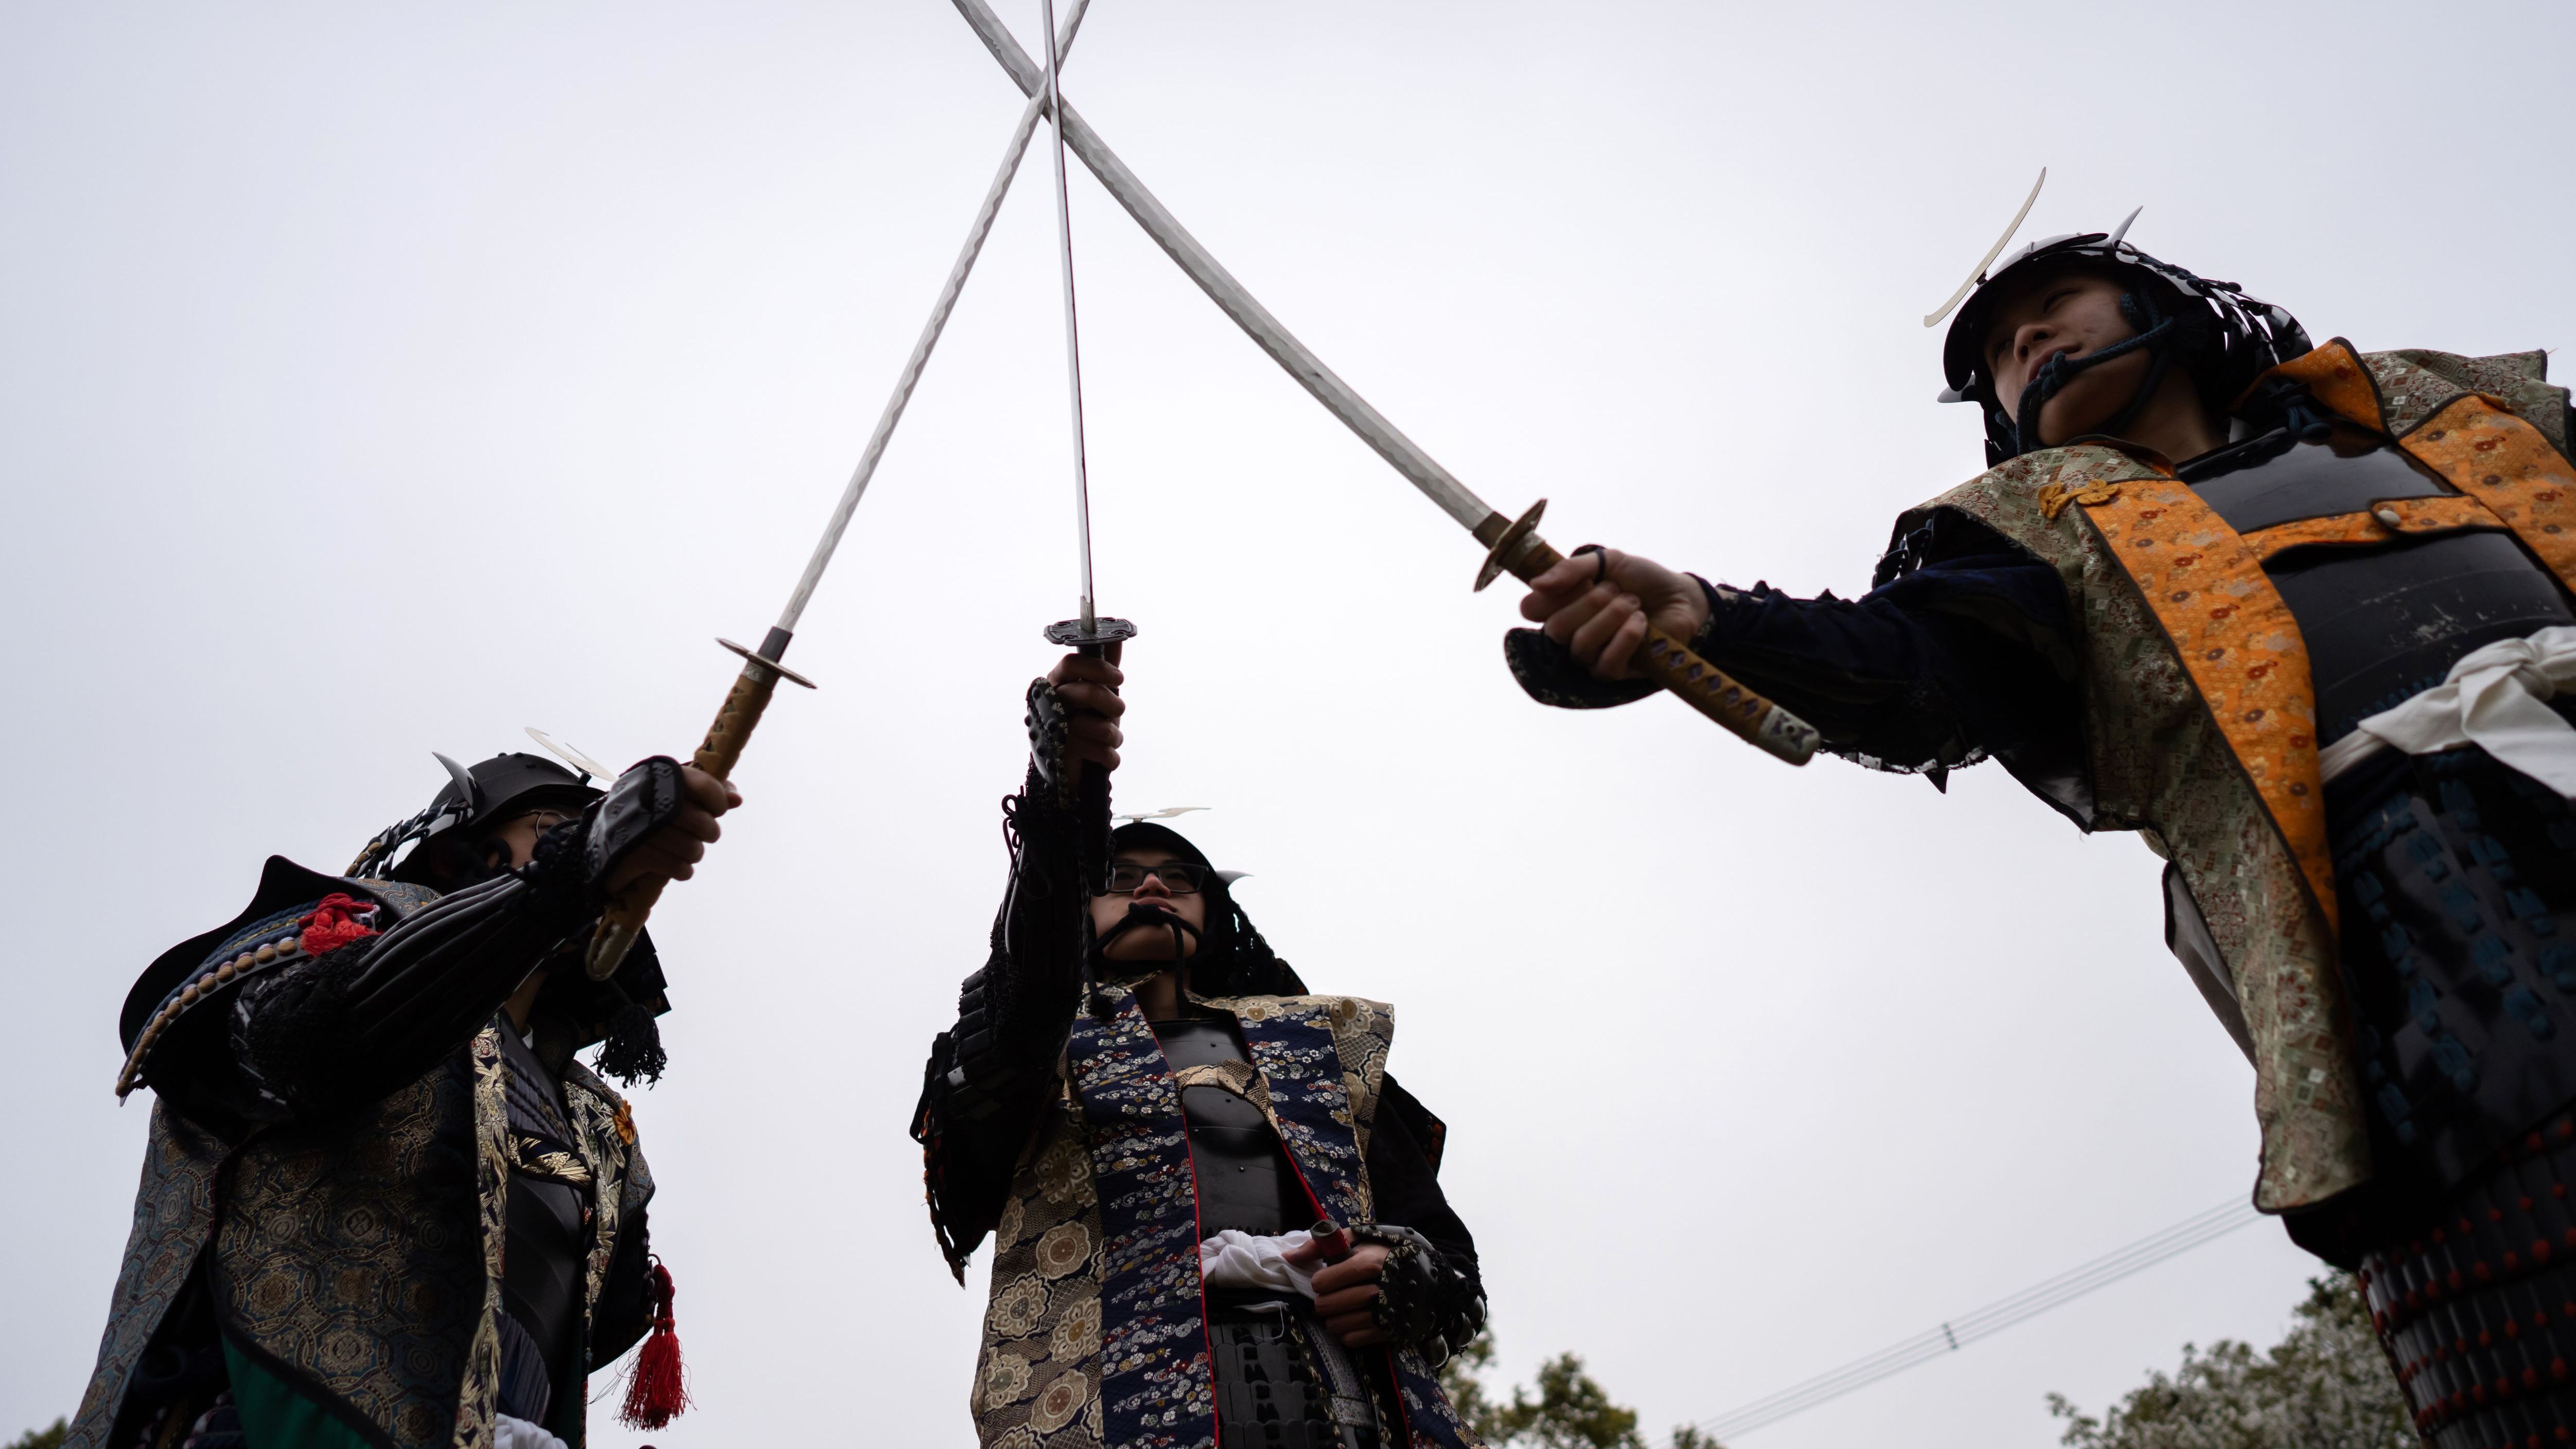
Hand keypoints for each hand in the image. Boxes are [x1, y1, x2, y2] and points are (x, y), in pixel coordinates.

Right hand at [603, 765, 737, 895]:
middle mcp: (642, 797)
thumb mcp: (670, 796)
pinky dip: (682, 870)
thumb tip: (737, 798)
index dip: (717, 798)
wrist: (594, 846)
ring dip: (694, 854)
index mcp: (653, 776)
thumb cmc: (644, 817)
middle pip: (700, 821)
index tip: (718, 809)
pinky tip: (678, 867)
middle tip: (703, 835)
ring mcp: (634, 827)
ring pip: (691, 847)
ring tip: (687, 852)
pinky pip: (674, 866)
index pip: (700, 781)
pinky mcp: (628, 855)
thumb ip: (706, 791)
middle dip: (708, 832)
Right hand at [1046, 647, 1125, 784]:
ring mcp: (1053, 730)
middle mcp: (1049, 704)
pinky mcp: (1061, 755)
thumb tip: (1118, 638)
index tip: (1119, 678)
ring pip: (1097, 726)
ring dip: (1113, 736)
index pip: (1071, 663)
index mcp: (1055, 684)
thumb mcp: (1097, 695)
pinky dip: (1109, 757)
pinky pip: (1100, 751)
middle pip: (1086, 692)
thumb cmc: (1083, 724)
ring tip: (1110, 739)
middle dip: (1112, 703)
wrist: (1068, 769)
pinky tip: (1104, 758)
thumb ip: (1104, 669)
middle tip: (1119, 710)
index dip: (1098, 668)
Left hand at [1282, 1238, 1392, 1346]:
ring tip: (1344, 1306)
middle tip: (1334, 1294)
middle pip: (1326, 1305)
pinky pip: (1351, 1339)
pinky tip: (1355, 1318)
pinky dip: (1348, 1331)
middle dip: (1325, 1300)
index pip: (1323, 1282)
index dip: (1320, 1280)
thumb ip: (1321, 1245)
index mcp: (1370, 1263)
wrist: (1429, 1279)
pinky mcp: (1388, 1333)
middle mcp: (1377, 1290)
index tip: (1326, 1278)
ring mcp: (1383, 1315)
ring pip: (1335, 1325)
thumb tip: (1288, 1257)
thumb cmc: (1386, 1254)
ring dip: (1335, 1317)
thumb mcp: (1359, 1238)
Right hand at [1518, 548, 1707, 680]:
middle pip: (1555, 628)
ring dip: (1611, 617)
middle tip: (1615, 589)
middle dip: (1589, 603)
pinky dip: (1625, 639)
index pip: (1530, 609)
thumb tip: (1537, 583)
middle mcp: (1571, 632)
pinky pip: (1605, 665)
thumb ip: (1573, 569)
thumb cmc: (1643, 579)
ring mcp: (1592, 655)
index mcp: (1563, 604)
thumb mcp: (1610, 562)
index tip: (1573, 582)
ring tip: (1634, 603)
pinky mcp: (1616, 673)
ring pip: (1580, 645)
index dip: (1545, 597)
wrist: (1682, 597)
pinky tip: (1641, 623)